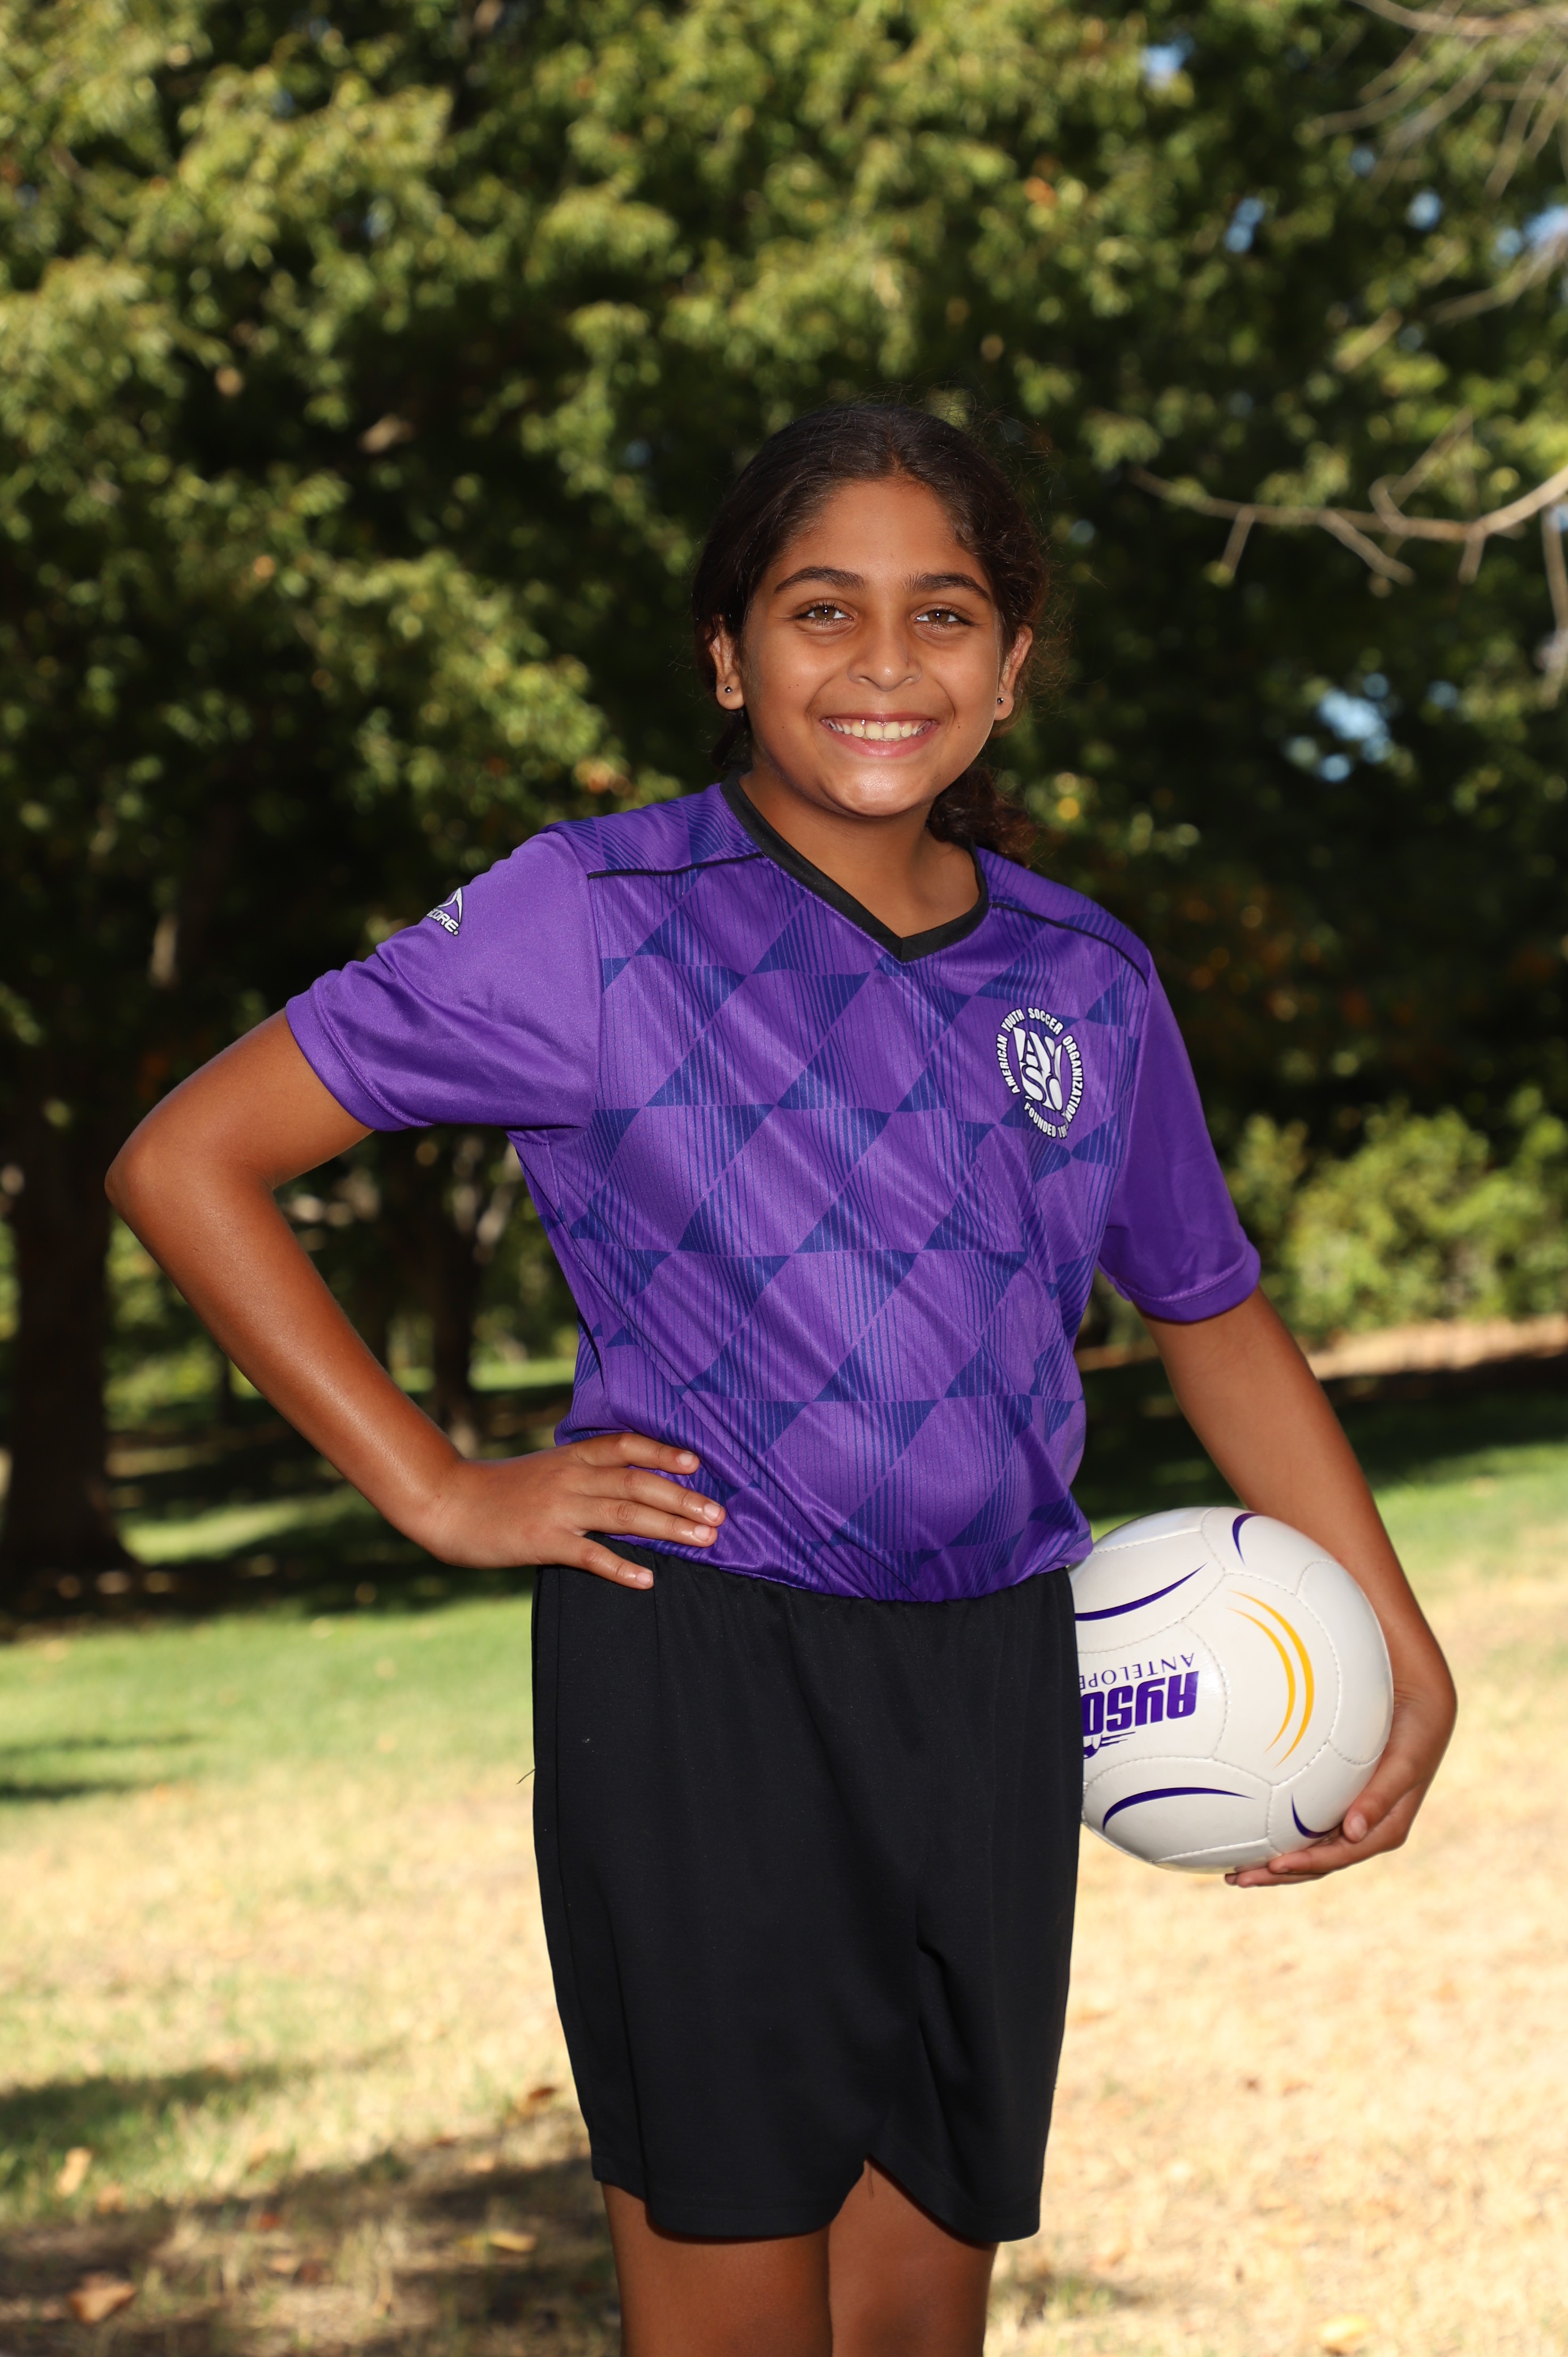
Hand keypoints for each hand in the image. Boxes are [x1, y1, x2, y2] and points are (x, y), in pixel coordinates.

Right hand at [412, 1431, 724, 1586]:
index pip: (625, 1445)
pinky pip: (590, 1555)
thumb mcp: (545, 1468)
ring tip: (703, 1539)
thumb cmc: (500, 1489)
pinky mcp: (543, 1541)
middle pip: (637, 1483)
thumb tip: (626, 1480)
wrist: (448, 1502)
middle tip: (719, 1515)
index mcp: (571, 1456)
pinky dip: (621, 1567)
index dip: (663, 1451)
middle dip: (682, 1499)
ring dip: (668, 1528)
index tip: (697, 1463)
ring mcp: (558, 1508)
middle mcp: (570, 1477)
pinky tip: (648, 1579)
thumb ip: (582, 1471)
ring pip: (624, 1515)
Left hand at [1225, 1646, 1455, 1887]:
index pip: (1339, 1856)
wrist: (1418, 1699)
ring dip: (1270, 1859)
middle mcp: (1361, 1826)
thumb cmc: (1414, 1732)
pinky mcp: (1332, 1794)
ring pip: (1304, 1845)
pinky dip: (1273, 1828)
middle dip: (1278, 1874)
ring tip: (1231, 1870)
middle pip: (1315, 1860)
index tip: (1274, 1865)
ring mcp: (1345, 1812)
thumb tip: (1353, 1833)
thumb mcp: (1404, 1763)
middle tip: (1236, 1879)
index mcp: (1383, 1828)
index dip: (1308, 1864)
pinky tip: (1243, 1826)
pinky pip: (1299, 1818)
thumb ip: (1381, 1796)